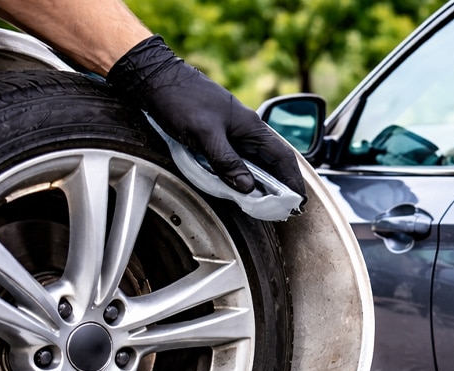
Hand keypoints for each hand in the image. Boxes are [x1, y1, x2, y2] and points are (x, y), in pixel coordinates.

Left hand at [106, 36, 304, 196]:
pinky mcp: (219, 134)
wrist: (155, 78)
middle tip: (284, 208)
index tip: (298, 202)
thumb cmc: (181, 100)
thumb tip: (247, 187)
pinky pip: (239, 158)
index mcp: (252, 127)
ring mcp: (233, 132)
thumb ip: (227, 161)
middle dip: (281, 185)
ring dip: (263, 182)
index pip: (283, 158)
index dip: (293, 181)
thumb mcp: (205, 134)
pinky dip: (244, 174)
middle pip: (273, 162)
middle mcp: (247, 130)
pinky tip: (240, 184)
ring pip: (256, 161)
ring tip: (265, 202)